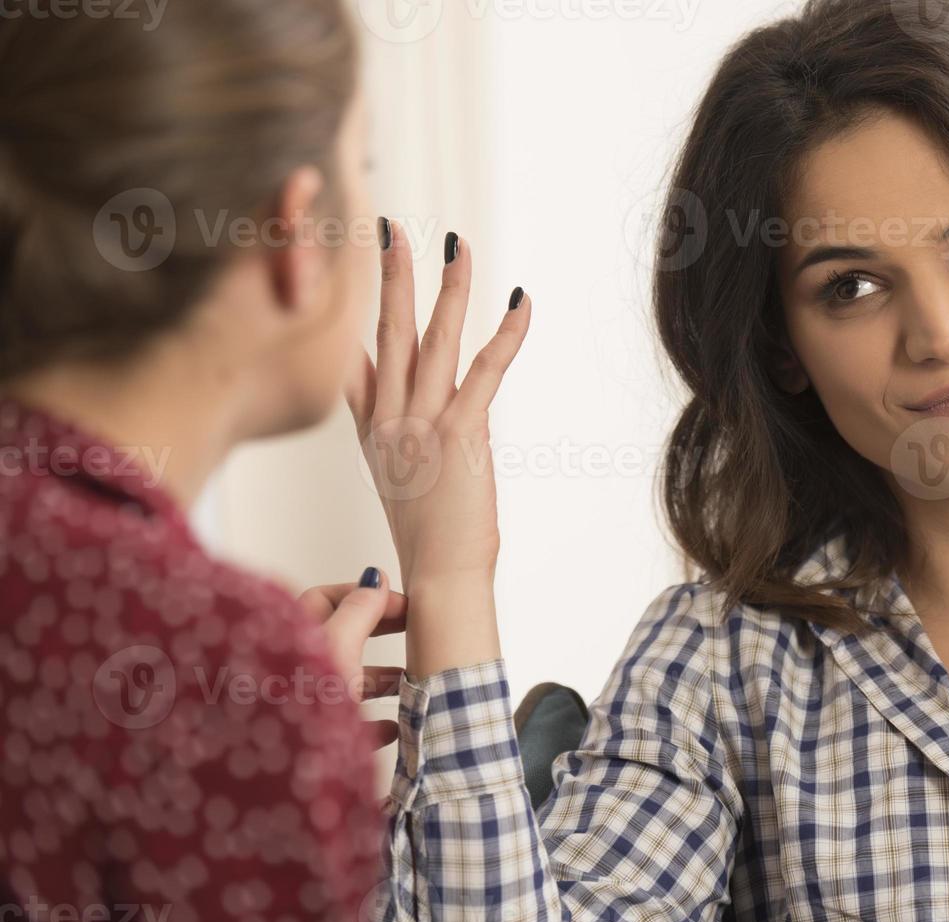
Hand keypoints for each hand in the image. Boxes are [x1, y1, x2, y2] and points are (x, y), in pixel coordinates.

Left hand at [296, 568, 407, 745]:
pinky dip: (376, 722)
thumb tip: (375, 578)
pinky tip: (396, 727)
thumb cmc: (301, 703)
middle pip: (341, 638)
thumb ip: (359, 612)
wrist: (276, 775)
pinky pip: (350, 725)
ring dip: (382, 678)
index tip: (402, 604)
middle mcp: (293, 668)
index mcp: (291, 638)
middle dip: (379, 632)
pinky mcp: (315, 741)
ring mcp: (302, 705)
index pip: (324, 599)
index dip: (364, 594)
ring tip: (412, 678)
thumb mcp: (338, 648)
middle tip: (414, 629)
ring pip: (348, 681)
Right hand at [344, 222, 531, 591]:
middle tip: (389, 226)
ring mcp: (420, 425)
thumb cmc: (429, 541)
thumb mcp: (395, 480)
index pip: (350, 357)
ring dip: (448, 288)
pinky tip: (520, 301)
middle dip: (388, 275)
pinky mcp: (459, 435)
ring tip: (454, 244)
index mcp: (370, 432)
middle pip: (385, 333)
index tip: (343, 262)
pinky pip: (486, 371)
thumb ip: (386, 434)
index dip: (347, 306)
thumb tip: (387, 404)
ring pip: (433, 340)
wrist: (440, 582)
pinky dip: (506, 334)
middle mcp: (387, 421)